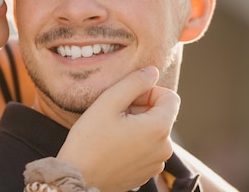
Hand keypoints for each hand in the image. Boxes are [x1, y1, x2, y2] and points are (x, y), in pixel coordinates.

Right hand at [56, 67, 179, 191]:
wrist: (77, 177)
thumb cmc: (89, 139)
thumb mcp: (108, 102)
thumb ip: (134, 82)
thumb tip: (153, 71)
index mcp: (159, 128)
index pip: (170, 97)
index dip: (148, 91)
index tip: (126, 99)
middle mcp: (165, 148)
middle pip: (161, 114)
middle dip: (140, 108)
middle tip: (113, 113)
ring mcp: (156, 163)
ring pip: (153, 131)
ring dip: (136, 125)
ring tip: (111, 130)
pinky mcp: (146, 173)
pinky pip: (147, 148)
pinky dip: (134, 141)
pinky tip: (112, 145)